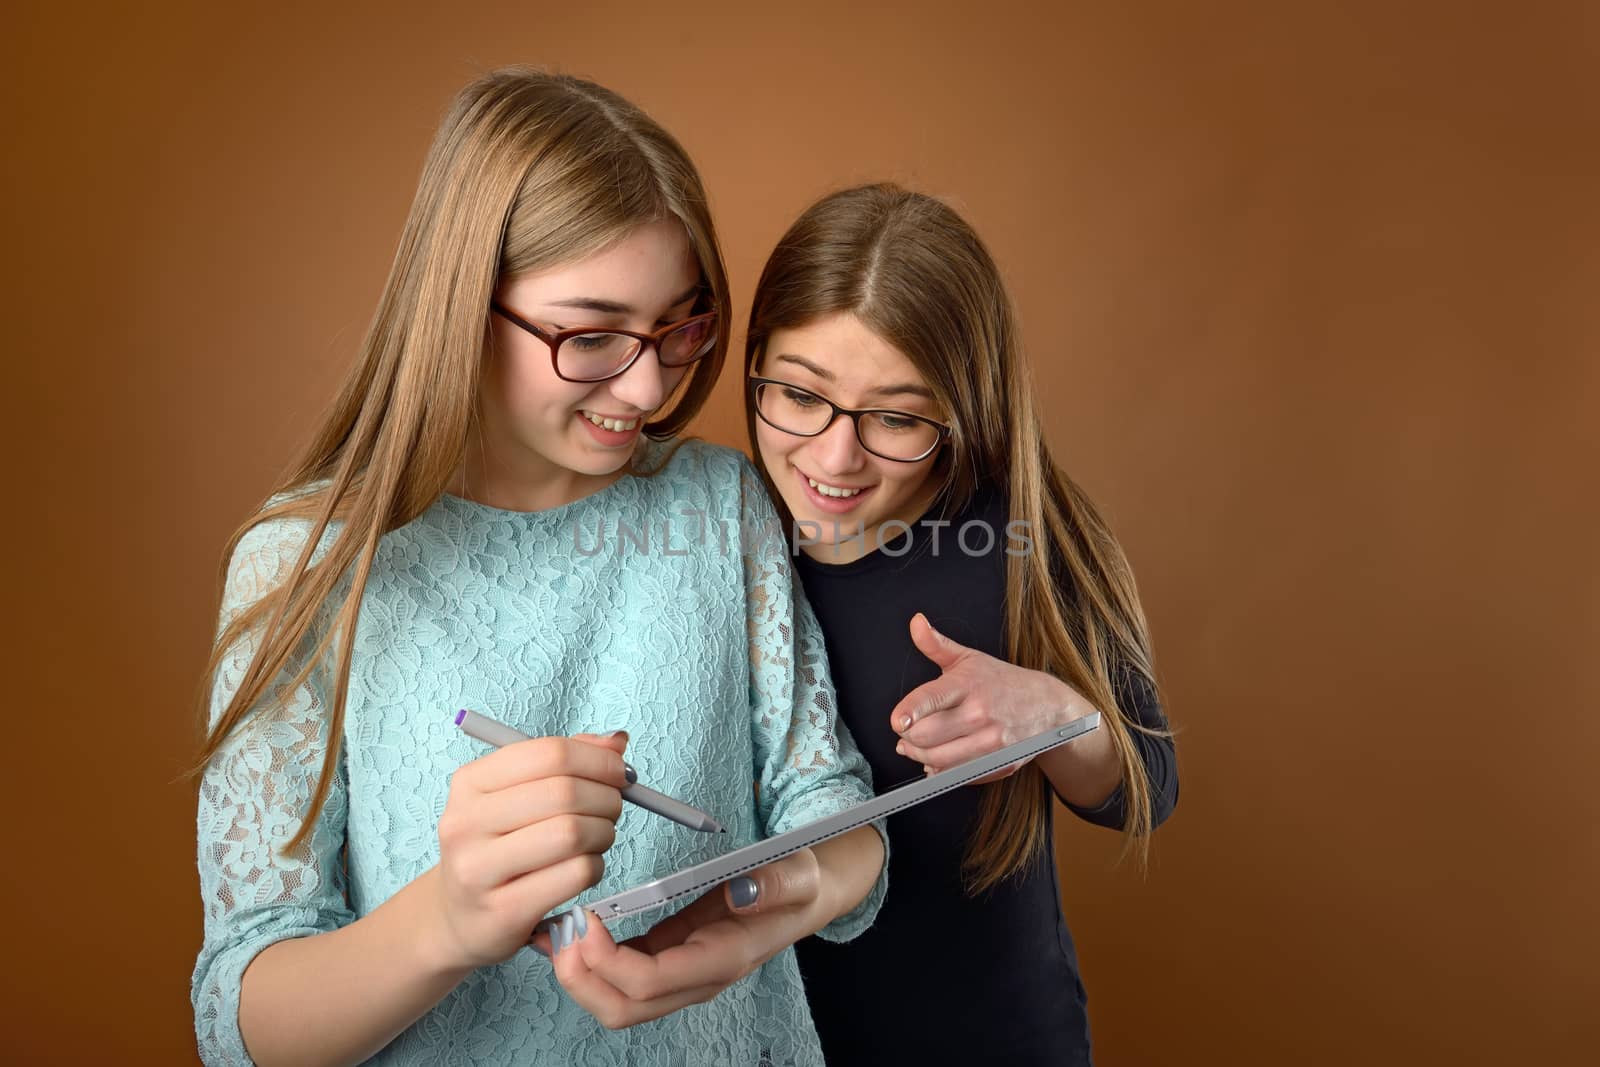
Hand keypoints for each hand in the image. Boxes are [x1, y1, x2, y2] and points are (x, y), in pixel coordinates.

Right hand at [431, 731, 629, 970]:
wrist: (459, 917)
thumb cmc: (496, 848)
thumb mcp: (514, 796)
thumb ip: (564, 762)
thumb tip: (616, 743)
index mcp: (470, 782)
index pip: (549, 754)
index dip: (597, 760)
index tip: (617, 771)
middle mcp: (466, 822)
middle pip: (564, 793)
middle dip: (606, 798)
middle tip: (612, 808)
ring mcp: (479, 869)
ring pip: (572, 833)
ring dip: (603, 832)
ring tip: (599, 837)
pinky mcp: (503, 911)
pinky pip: (575, 874)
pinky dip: (595, 866)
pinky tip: (585, 867)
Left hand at [536, 848, 826, 1029]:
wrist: (805, 898)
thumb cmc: (798, 884)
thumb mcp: (797, 874)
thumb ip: (775, 882)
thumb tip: (741, 891)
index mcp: (721, 960)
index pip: (649, 983)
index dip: (608, 960)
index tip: (586, 919)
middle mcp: (696, 979)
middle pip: (623, 1009)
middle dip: (581, 980)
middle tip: (559, 932)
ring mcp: (679, 974)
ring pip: (616, 1001)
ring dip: (579, 974)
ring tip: (554, 932)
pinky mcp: (667, 958)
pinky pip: (620, 976)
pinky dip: (589, 959)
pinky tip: (571, 931)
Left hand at [891, 613, 1091, 781]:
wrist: (1047, 706)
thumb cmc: (1001, 681)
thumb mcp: (969, 658)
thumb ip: (936, 644)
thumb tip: (915, 622)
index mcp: (967, 685)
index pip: (930, 699)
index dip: (908, 712)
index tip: (897, 721)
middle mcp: (979, 714)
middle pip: (926, 736)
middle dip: (907, 736)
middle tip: (905, 731)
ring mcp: (990, 742)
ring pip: (938, 761)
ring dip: (919, 756)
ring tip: (915, 747)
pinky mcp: (998, 764)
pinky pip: (958, 776)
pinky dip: (941, 771)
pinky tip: (938, 759)